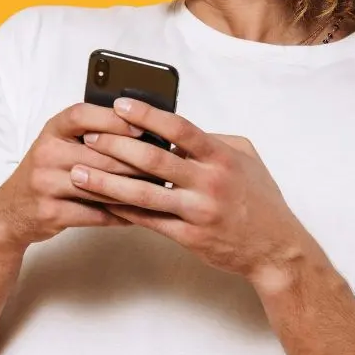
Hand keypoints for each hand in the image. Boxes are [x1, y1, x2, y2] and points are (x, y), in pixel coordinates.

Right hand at [0, 103, 147, 251]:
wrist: (11, 211)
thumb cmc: (47, 173)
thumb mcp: (59, 145)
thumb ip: (91, 137)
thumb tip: (142, 132)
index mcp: (51, 131)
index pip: (82, 116)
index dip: (112, 119)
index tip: (142, 127)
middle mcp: (46, 153)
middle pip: (100, 154)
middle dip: (136, 163)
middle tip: (165, 168)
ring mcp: (45, 183)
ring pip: (101, 186)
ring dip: (133, 191)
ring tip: (158, 192)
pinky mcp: (50, 212)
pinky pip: (95, 214)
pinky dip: (119, 216)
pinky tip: (137, 216)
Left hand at [69, 98, 321, 293]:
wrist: (276, 250)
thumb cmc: (260, 201)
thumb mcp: (247, 160)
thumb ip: (214, 141)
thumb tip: (178, 131)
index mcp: (221, 157)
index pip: (179, 129)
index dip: (148, 114)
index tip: (120, 104)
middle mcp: (208, 182)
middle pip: (154, 159)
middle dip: (116, 146)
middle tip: (88, 137)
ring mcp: (197, 211)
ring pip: (144, 194)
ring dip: (107, 182)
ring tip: (78, 172)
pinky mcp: (189, 237)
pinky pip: (148, 221)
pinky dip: (122, 210)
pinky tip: (100, 201)